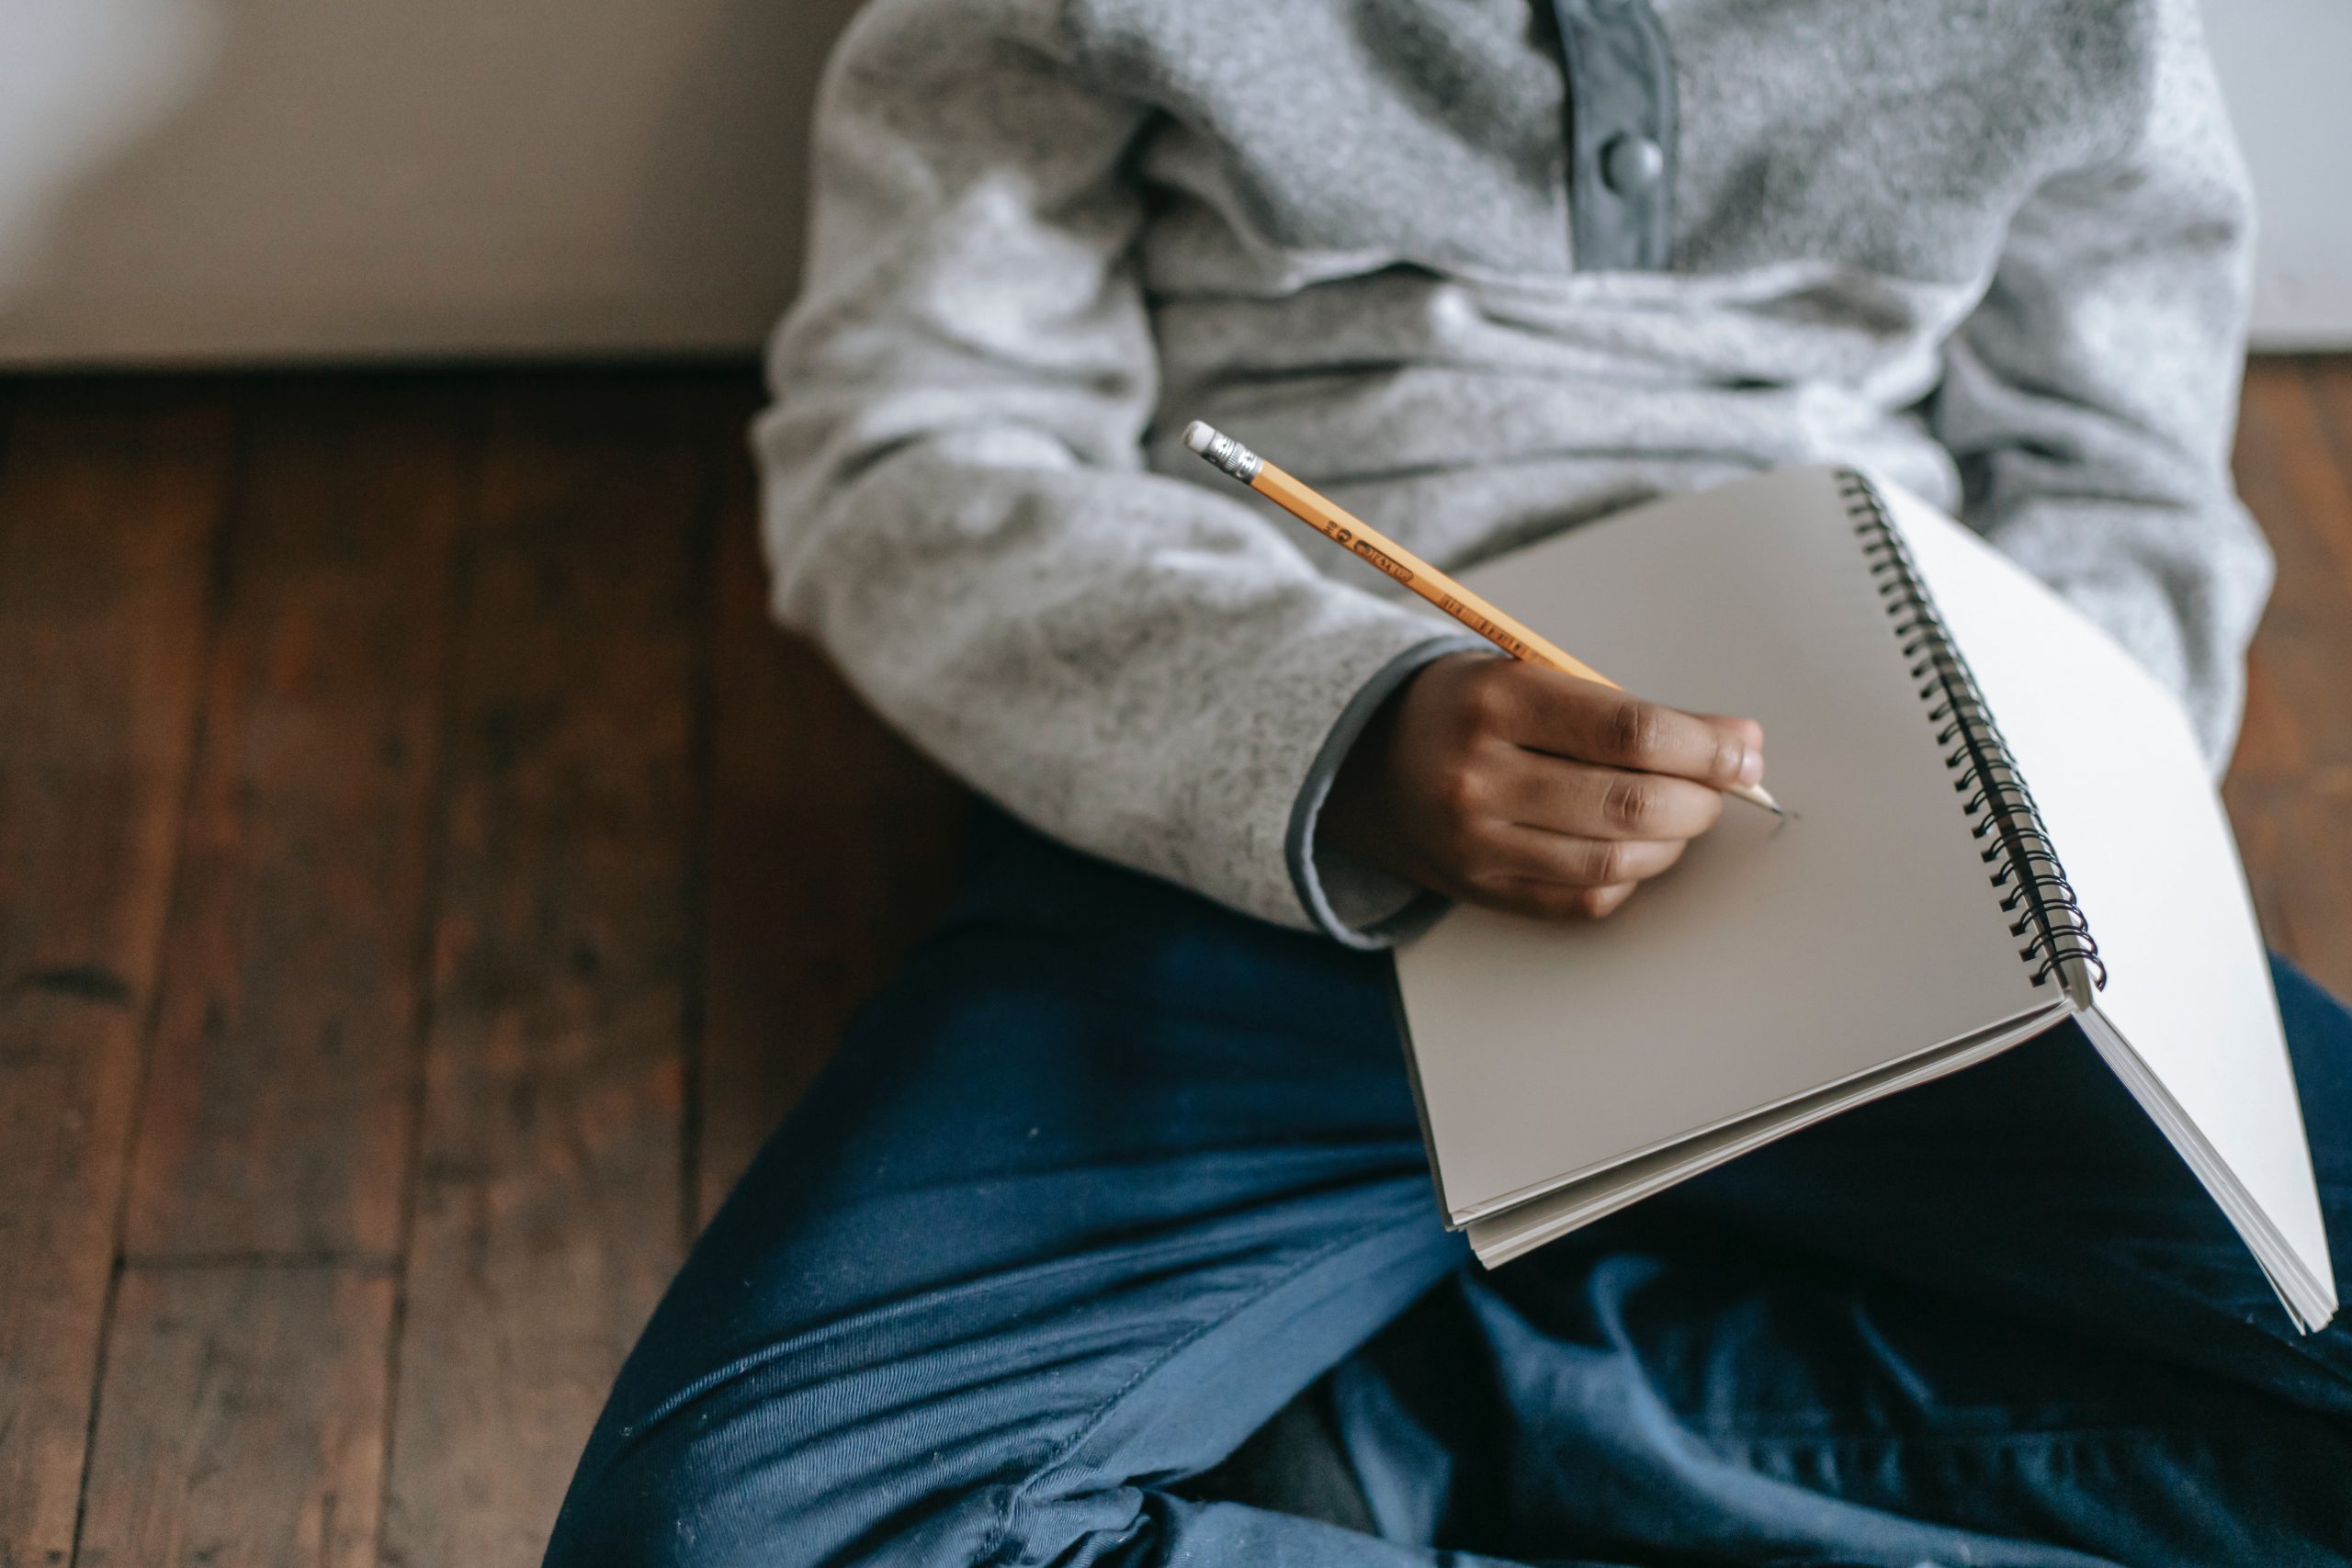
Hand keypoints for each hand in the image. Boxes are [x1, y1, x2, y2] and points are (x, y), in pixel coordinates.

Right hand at [1319, 652, 1764, 920]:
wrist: (1370, 763)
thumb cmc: (1470, 709)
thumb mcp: (1528, 675)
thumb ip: (1624, 710)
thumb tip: (1737, 745)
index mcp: (1495, 702)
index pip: (1630, 732)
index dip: (1705, 747)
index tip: (1743, 749)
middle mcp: (1479, 776)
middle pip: (1630, 804)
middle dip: (1701, 799)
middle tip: (1721, 785)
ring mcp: (1476, 842)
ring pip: (1615, 860)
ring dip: (1673, 842)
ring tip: (1680, 815)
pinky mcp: (1481, 889)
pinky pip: (1583, 900)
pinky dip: (1629, 876)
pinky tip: (1632, 848)